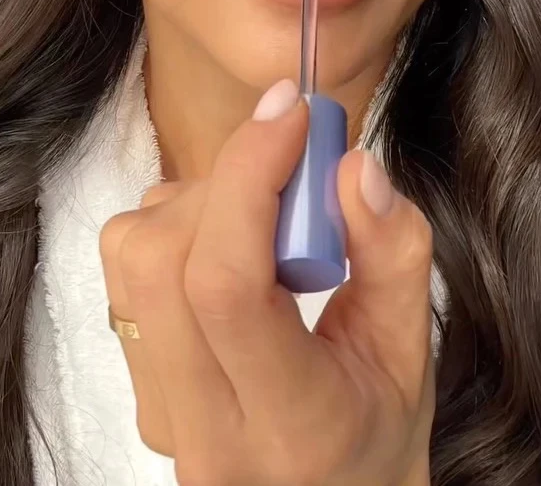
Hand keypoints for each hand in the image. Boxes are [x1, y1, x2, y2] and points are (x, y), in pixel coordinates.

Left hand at [100, 79, 434, 485]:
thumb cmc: (379, 426)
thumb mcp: (412, 347)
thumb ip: (394, 254)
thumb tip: (355, 166)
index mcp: (291, 423)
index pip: (230, 287)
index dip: (251, 176)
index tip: (292, 114)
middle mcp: (202, 424)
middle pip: (166, 260)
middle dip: (233, 179)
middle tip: (294, 168)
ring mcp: (157, 407)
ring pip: (133, 257)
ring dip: (202, 200)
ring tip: (264, 217)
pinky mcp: (138, 382)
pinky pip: (127, 270)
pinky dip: (178, 223)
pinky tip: (229, 243)